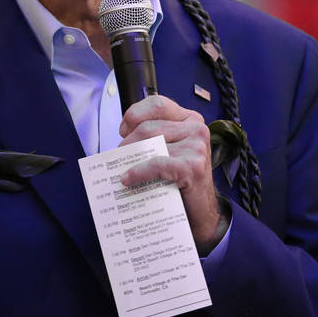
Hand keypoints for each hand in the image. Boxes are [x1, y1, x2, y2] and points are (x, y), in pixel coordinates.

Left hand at [118, 95, 226, 253]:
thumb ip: (153, 138)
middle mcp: (196, 129)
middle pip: (148, 126)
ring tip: (121, 170)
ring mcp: (197, 147)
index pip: (158, 104)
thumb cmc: (180, 180)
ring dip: (130, 159)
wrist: (200, 212)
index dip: (135, 114)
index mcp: (190, 119)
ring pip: (150, 144)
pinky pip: (156, 164)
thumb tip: (122, 140)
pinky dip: (138, 171)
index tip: (123, 130)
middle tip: (117, 159)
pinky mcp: (192, 166)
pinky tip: (128, 179)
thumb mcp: (169, 150)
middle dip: (127, 143)